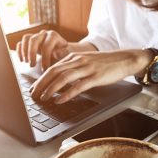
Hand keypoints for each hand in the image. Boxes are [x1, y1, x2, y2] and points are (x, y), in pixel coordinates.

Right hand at [16, 30, 68, 69]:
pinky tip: (22, 60)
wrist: (63, 49)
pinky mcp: (30, 41)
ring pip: (26, 38)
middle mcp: (44, 34)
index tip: (44, 69)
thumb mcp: (66, 54)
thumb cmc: (65, 53)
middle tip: (32, 66)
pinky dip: (20, 51)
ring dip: (24, 51)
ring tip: (26, 62)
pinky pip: (21, 42)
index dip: (45, 58)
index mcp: (54, 36)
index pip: (46, 45)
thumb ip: (63, 54)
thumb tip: (56, 53)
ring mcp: (36, 36)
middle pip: (34, 40)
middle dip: (32, 54)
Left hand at [30, 50, 148, 103]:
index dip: (41, 79)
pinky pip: (78, 86)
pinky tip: (60, 100)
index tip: (34, 88)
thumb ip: (72, 67)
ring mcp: (87, 68)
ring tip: (43, 98)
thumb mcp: (85, 60)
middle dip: (41, 84)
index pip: (52, 67)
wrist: (124, 59)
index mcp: (74, 57)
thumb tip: (59, 78)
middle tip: (33, 95)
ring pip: (64, 77)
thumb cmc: (104, 62)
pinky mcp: (96, 77)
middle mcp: (78, 61)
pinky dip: (67, 94)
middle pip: (54, 72)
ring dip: (51, 89)